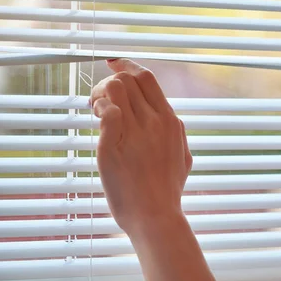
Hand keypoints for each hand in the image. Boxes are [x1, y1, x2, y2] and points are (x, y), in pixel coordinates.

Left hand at [90, 59, 192, 233]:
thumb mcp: (184, 159)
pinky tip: (97, 121)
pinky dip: (98, 108)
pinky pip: (106, 110)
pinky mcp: (113, 145)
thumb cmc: (167, 193)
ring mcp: (135, 132)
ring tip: (96, 109)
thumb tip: (175, 121)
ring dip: (100, 93)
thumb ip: (179, 136)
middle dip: (109, 81)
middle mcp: (155, 122)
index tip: (114, 64)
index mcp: (171, 122)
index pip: (147, 78)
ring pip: (114, 88)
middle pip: (128, 79)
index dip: (127, 65)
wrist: (156, 215)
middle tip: (100, 99)